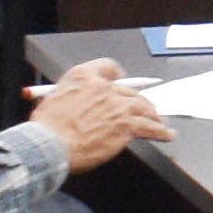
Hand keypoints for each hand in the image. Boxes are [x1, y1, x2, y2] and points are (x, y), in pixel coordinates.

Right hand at [27, 63, 173, 169]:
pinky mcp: (127, 124)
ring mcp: (118, 105)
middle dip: (138, 102)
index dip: (117, 75)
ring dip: (152, 116)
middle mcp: (103, 87)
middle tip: (144, 109)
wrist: (51, 145)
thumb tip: (76, 104)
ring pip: (143, 107)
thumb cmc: (46, 129)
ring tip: (158, 122)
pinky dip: (161, 131)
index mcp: (82, 76)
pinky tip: (166, 134)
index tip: (121, 79)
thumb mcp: (51, 100)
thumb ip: (70, 97)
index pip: (107, 67)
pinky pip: (150, 127)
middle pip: (130, 91)